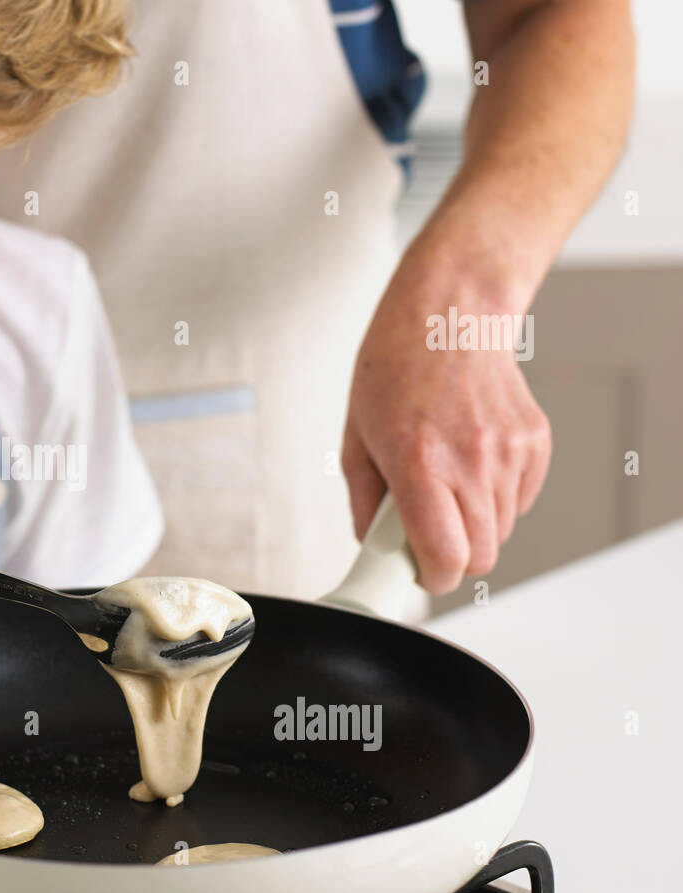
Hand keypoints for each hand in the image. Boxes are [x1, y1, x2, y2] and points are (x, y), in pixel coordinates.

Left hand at [342, 277, 551, 594]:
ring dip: (474, 524)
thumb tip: (373, 545)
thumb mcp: (356, 436)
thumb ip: (364, 501)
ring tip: (445, 480)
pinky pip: (522, 501)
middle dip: (452, 557)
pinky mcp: (536, 442)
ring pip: (502, 531)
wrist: (450, 314)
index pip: (447, 559)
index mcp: (419, 462)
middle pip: (481, 557)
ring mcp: (510, 451)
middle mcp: (471, 460)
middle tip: (427, 530)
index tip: (420, 572)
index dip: (432, 578)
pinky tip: (472, 461)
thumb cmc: (396, 366)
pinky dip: (498, 498)